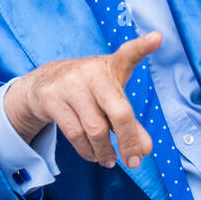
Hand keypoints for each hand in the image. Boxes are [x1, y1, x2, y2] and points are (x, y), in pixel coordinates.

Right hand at [4, 31, 159, 169]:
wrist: (43, 83)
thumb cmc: (88, 91)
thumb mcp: (111, 99)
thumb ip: (130, 123)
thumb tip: (145, 150)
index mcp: (111, 66)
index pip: (128, 54)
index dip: (143, 46)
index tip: (157, 38)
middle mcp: (91, 71)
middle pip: (118, 112)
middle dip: (129, 141)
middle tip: (134, 161)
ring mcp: (69, 83)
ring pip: (95, 129)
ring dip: (105, 152)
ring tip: (109, 160)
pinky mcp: (51, 98)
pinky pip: (75, 134)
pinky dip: (88, 151)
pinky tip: (93, 155)